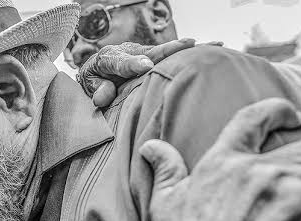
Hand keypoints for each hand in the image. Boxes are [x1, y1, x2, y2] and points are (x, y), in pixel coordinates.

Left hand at [77, 39, 223, 106]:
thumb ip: (96, 90)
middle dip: (170, 49)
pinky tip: (212, 49)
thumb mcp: (88, 86)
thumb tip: (104, 95)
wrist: (95, 72)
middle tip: (188, 44)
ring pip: (165, 51)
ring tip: (212, 44)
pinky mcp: (153, 57)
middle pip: (150, 51)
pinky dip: (190, 52)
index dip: (133, 63)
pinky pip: (171, 55)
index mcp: (109, 59)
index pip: (121, 62)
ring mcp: (143, 53)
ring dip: (187, 48)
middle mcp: (129, 52)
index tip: (146, 66)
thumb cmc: (93, 82)